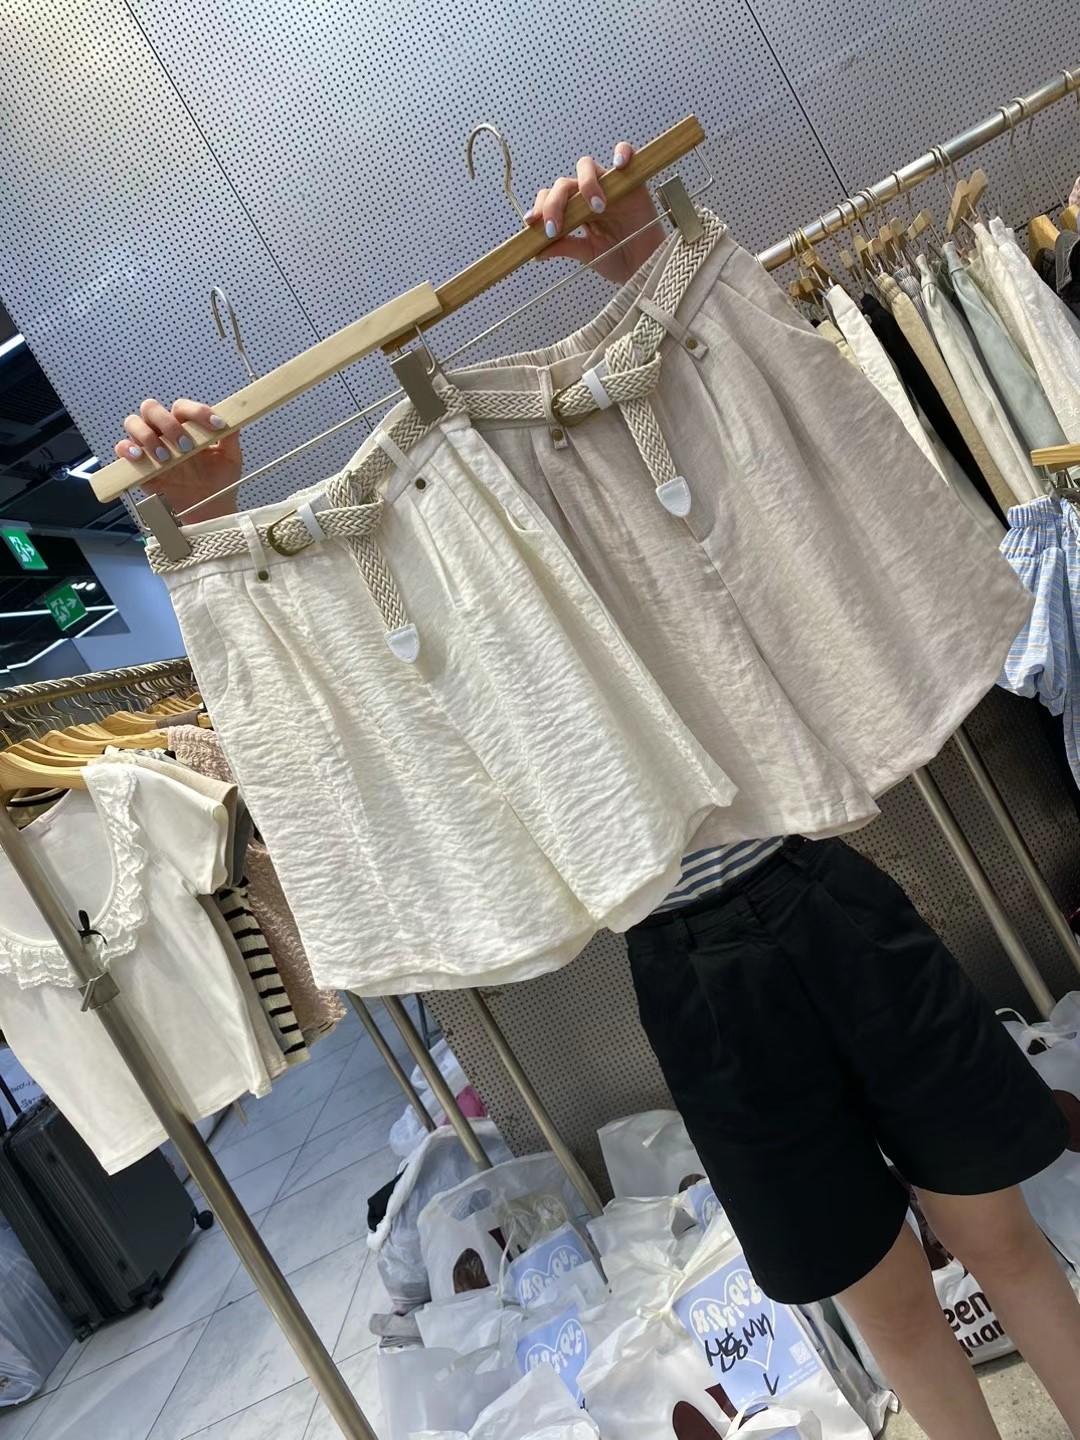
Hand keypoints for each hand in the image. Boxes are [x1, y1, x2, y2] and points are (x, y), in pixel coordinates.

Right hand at [115, 397, 241, 519]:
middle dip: (168, 424)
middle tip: (186, 447)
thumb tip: (234, 418)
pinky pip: (122, 448)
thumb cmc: (219, 481)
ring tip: (167, 458)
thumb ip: (230, 437)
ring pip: (133, 423)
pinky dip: (127, 449)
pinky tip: (141, 457)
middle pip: (151, 408)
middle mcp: (164, 432)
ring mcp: (149, 447)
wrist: (209, 509)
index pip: (182, 407)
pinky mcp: (139, 465)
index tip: (216, 425)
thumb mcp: (230, 458)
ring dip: (148, 436)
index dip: (197, 412)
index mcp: (185, 425)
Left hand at [525, 142, 662, 283]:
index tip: (533, 223)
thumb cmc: (618, 258)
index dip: (541, 207)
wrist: (645, 265)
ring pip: (587, 166)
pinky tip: (619, 165)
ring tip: (596, 209)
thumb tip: (535, 252)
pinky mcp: (632, 180)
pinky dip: (622, 153)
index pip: (552, 197)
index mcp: (575, 211)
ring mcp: (609, 186)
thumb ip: (564, 247)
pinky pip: (626, 153)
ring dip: (586, 184)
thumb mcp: (587, 255)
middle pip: (564, 184)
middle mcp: (589, 195)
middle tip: (555, 229)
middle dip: (555, 204)